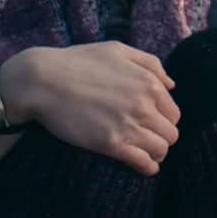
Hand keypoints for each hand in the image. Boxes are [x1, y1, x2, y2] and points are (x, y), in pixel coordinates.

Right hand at [4, 41, 180, 175]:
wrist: (42, 81)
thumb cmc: (78, 61)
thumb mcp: (118, 50)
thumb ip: (150, 64)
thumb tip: (171, 84)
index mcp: (149, 83)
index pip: (174, 112)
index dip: (165, 119)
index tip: (154, 123)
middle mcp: (144, 106)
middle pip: (171, 133)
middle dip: (162, 137)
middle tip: (150, 139)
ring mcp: (128, 126)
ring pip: (161, 149)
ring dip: (157, 153)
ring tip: (148, 153)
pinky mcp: (110, 144)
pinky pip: (143, 162)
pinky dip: (148, 167)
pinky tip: (145, 167)